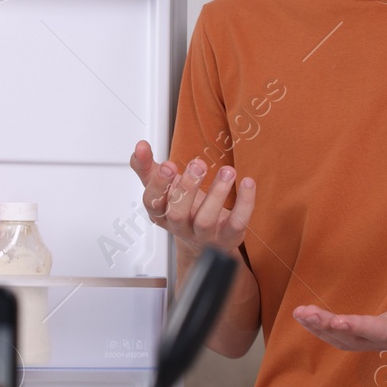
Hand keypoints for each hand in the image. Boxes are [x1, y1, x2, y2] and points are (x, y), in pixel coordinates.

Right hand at [130, 140, 255, 255]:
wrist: (207, 240)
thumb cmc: (184, 208)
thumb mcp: (163, 188)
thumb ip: (147, 168)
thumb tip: (139, 146)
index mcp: (162, 214)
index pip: (152, 202)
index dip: (158, 185)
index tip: (167, 164)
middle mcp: (181, 226)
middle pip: (177, 213)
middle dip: (187, 187)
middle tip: (198, 164)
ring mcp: (204, 235)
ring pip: (206, 219)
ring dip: (217, 193)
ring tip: (228, 171)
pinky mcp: (228, 237)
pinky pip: (236, 223)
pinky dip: (244, 203)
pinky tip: (247, 183)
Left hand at [294, 267, 386, 351]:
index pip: (380, 330)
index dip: (358, 327)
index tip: (337, 320)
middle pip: (355, 340)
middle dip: (328, 327)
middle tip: (305, 313)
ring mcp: (382, 342)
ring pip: (346, 342)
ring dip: (322, 330)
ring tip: (301, 314)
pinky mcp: (375, 338)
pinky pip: (346, 339)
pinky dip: (327, 330)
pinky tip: (311, 319)